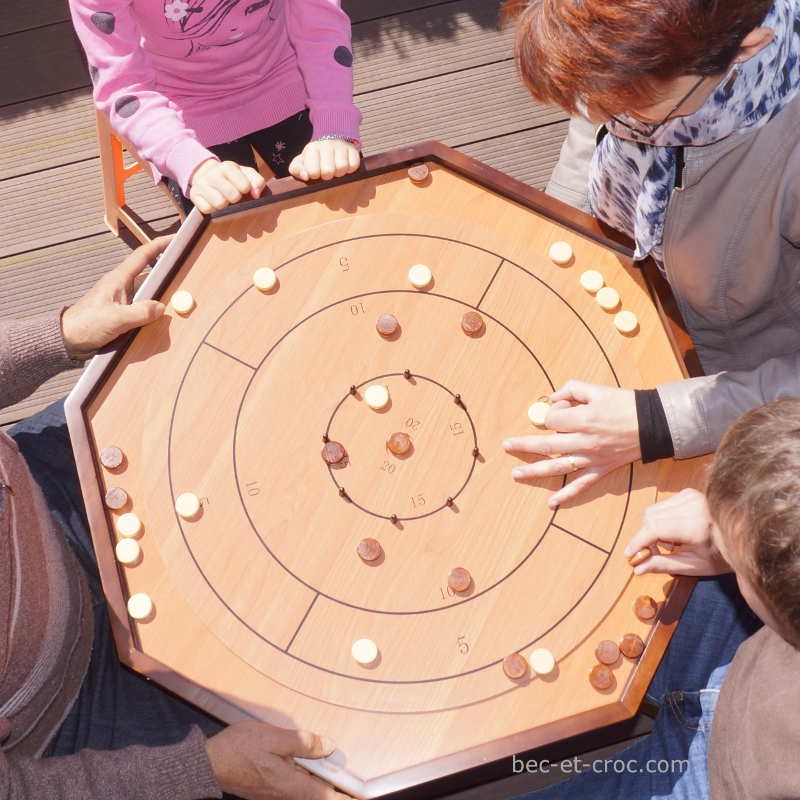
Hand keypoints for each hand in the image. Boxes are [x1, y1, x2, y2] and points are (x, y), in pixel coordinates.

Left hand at [61, 237, 169, 359]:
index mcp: (118, 280)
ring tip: (176, 296)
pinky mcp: (122, 312)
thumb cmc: (85, 325)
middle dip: (166, 270)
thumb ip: (140, 312)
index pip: (142, 256)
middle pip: (149, 273)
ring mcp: (122, 299)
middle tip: (184, 269)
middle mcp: (121, 286)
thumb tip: (161, 307)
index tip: (175, 238)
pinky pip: (142, 306)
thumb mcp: (116, 319)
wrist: (67, 339)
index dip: (159, 245)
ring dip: (160, 293)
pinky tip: (160, 316)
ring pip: (147, 291)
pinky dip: (152, 309)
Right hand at [189, 158, 265, 213]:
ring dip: (224, 205)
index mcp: (227, 167)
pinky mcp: (194, 195)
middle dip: (236, 199)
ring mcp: (201, 184)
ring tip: (224, 200)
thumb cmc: (231, 177)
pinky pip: (207, 209)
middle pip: (233, 196)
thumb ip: (257, 181)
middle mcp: (212, 174)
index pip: (244, 186)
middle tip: (233, 196)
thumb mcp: (245, 174)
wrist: (205, 173)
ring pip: (219, 204)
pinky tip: (214, 203)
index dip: (246, 190)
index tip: (244, 189)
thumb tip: (257, 194)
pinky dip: (213, 209)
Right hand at [205, 721, 347, 799]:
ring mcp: (276, 792)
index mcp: (291, 784)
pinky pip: (294, 783)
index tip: (362, 798)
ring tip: (329, 762)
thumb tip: (327, 745)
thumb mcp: (274, 738)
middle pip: (317, 792)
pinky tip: (305, 760)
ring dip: (318, 777)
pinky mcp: (268, 787)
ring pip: (306, 788)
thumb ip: (303, 742)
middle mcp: (285, 793)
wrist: (208, 763)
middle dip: (333, 784)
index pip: (326, 797)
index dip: (346, 798)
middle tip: (348, 774)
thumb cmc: (238, 749)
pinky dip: (305, 774)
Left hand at [289, 139, 359, 181]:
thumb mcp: (301, 162)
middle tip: (326, 172)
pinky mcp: (353, 150)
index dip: (315, 175)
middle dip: (327, 175)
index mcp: (312, 148)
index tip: (315, 171)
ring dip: (339, 173)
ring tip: (335, 169)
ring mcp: (341, 146)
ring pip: (342, 168)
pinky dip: (350, 169)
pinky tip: (345, 166)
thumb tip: (305, 176)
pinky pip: (354, 165)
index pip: (313, 172)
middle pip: (328, 171)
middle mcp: (326, 144)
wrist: (331, 140)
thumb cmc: (314, 157)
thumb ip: (296, 169)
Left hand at [502, 380, 640, 507]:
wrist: (654, 424)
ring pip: (557, 466)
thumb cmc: (625, 404)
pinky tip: (551, 503)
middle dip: (524, 445)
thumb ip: (572, 389)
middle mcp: (584, 441)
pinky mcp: (601, 469)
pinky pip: (581, 485)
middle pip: (546, 445)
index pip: (553, 420)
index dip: (550, 413)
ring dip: (535, 471)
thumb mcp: (598, 390)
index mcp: (583, 420)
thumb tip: (552, 397)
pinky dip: (566, 495)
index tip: (556, 410)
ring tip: (516, 473)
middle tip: (506, 445)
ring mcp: (592, 458)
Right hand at [624, 489, 731, 575]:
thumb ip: (663, 565)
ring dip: (652, 528)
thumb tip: (637, 568)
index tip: (629, 555)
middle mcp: (691, 505)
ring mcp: (690, 496)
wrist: (744, 537)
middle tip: (650, 553)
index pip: (654, 528)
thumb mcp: (692, 566)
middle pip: (650, 517)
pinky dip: (661, 519)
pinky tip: (675, 532)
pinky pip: (663, 505)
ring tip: (668, 544)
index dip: (638, 542)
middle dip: (645, 536)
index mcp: (695, 525)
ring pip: (654, 510)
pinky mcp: (689, 493)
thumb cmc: (721, 556)